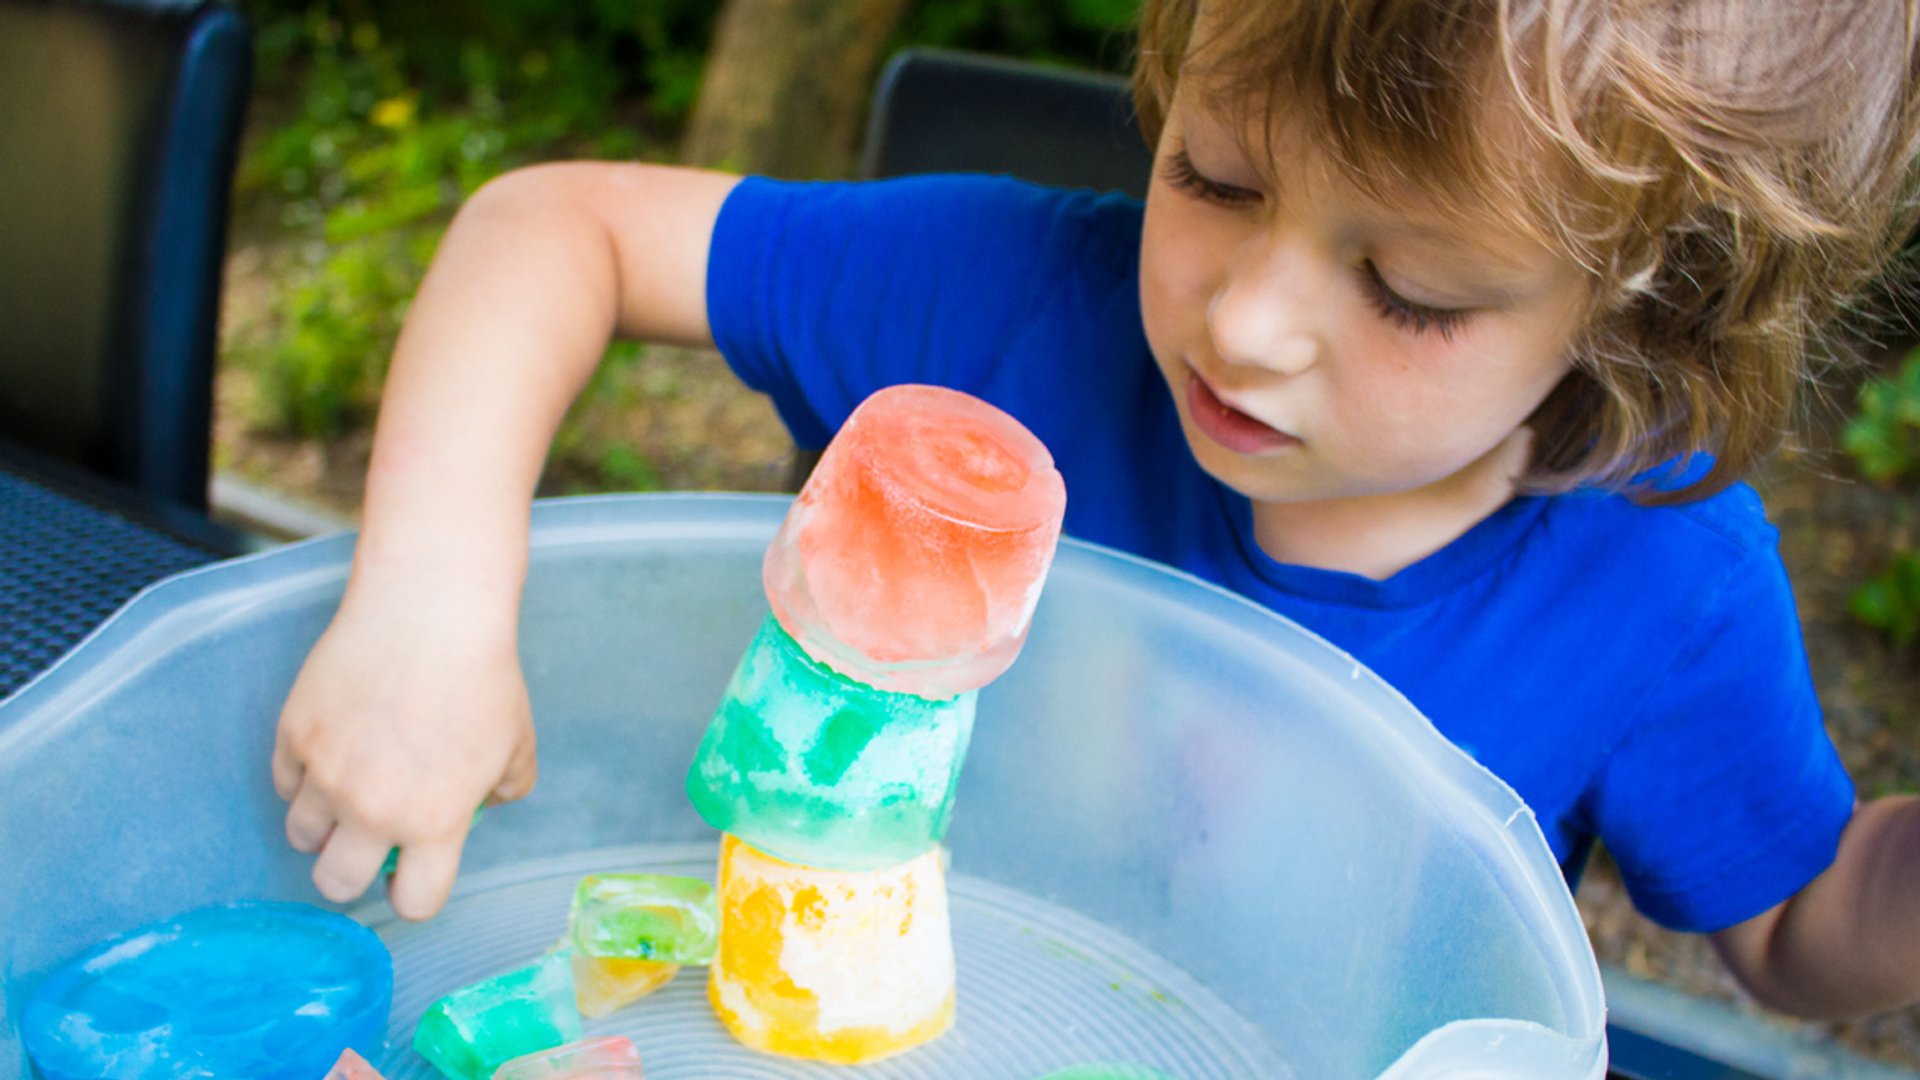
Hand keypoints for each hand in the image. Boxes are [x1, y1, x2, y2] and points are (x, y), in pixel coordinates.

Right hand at [272, 585, 535, 920]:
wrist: (430, 611)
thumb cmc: (483, 675)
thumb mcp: (516, 744)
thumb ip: (503, 789)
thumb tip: (483, 804)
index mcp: (434, 823)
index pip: (413, 903)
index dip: (415, 893)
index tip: (415, 873)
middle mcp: (373, 811)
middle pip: (335, 885)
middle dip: (351, 872)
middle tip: (366, 843)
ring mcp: (326, 775)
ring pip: (302, 837)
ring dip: (323, 826)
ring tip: (347, 792)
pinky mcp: (293, 737)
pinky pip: (285, 785)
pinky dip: (303, 779)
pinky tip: (331, 750)